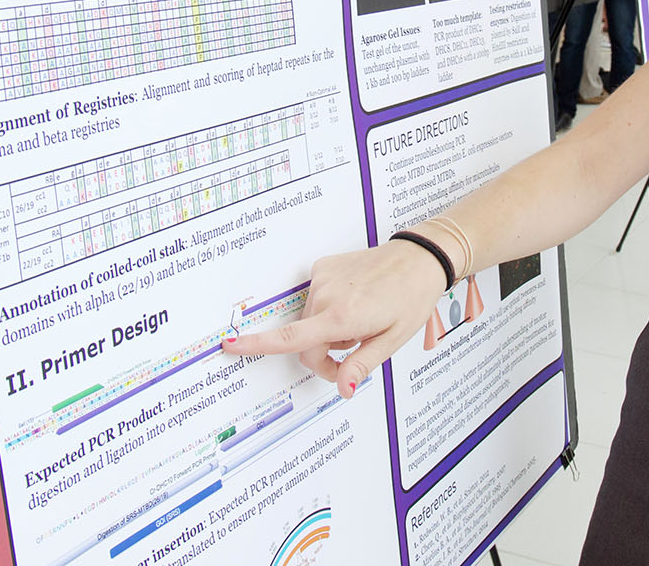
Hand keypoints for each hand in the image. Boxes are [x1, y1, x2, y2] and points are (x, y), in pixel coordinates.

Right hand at [221, 240, 446, 398]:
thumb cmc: (410, 299)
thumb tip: (342, 389)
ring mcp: (324, 277)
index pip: (292, 338)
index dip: (256, 345)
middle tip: (353, 356)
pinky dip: (329, 307)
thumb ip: (361, 365)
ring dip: (328, 330)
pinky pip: (316, 299)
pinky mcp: (324, 266)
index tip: (229, 345)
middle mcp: (327, 295)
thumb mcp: (391, 340)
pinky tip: (354, 301)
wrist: (419, 258)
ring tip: (361, 320)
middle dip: (323, 355)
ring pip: (310, 321)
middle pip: (305, 341)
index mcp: (342, 316)